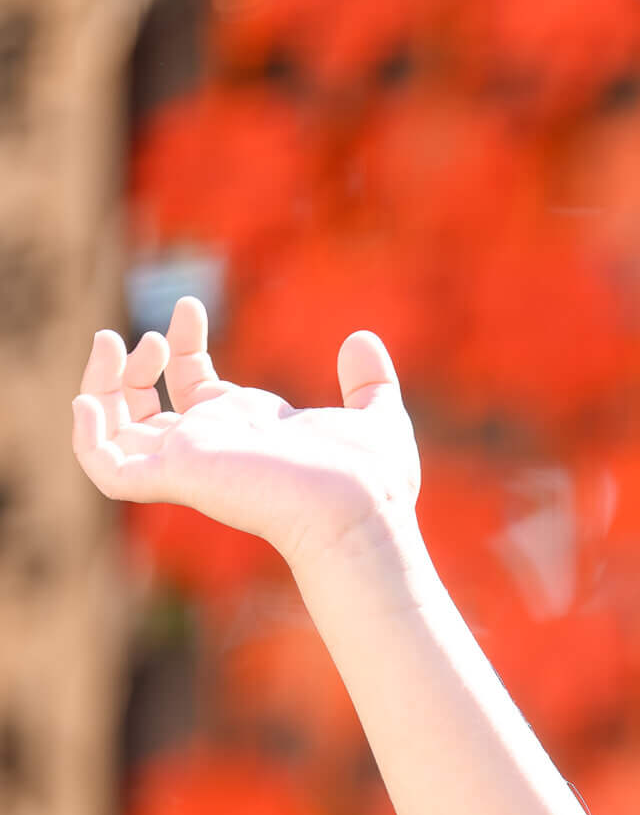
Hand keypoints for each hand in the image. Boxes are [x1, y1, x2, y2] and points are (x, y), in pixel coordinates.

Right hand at [70, 296, 421, 566]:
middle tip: (155, 334)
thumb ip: (370, 382)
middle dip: (137, 367)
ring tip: (112, 343)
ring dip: (102, 388)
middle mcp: (213, 448)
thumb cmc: (371, 481)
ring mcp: (190, 464)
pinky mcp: (174, 476)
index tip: (192, 306)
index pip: (195, 388)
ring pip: (116, 434)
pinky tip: (86, 400)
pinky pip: (106, 467)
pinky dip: (87, 436)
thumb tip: (361, 340)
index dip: (184, 345)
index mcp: (248, 431)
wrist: (359, 508)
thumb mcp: (378, 417)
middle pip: (149, 410)